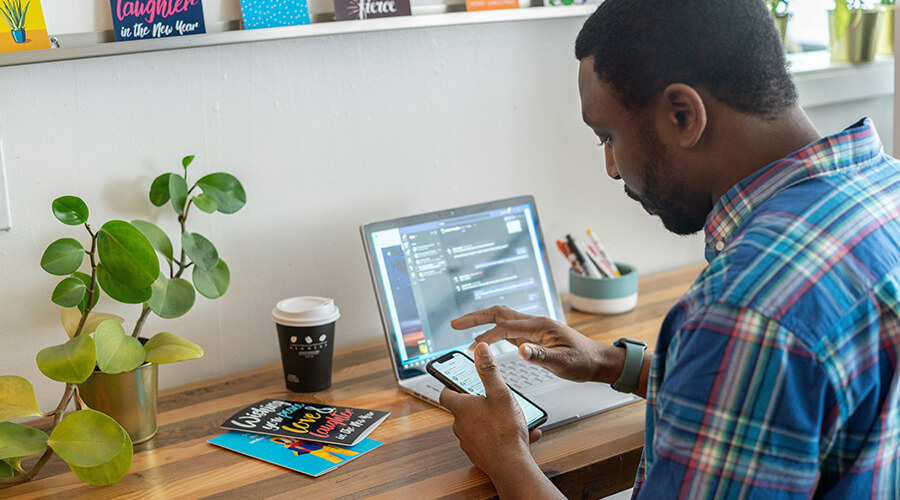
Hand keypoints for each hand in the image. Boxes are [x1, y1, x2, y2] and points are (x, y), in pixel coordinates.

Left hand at [439, 343, 541, 478]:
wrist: (511, 466)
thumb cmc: (504, 430)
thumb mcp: (500, 393)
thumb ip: (489, 370)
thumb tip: (480, 349)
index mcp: (462, 408)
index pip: (446, 394)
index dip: (451, 385)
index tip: (459, 381)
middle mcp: (460, 426)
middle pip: (463, 409)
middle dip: (478, 403)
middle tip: (493, 398)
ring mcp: (468, 442)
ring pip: (477, 425)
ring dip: (491, 420)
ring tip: (513, 418)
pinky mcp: (479, 455)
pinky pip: (488, 440)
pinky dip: (500, 435)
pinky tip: (520, 435)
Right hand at [452, 305, 621, 383]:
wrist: (597, 361)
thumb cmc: (583, 361)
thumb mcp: (563, 363)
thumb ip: (541, 357)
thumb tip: (520, 351)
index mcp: (539, 326)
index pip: (505, 326)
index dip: (485, 333)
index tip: (467, 340)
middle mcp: (534, 324)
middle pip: (499, 313)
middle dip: (476, 317)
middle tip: (455, 324)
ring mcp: (533, 330)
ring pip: (502, 320)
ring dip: (482, 323)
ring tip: (463, 329)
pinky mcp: (533, 338)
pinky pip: (508, 330)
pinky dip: (493, 332)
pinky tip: (485, 340)